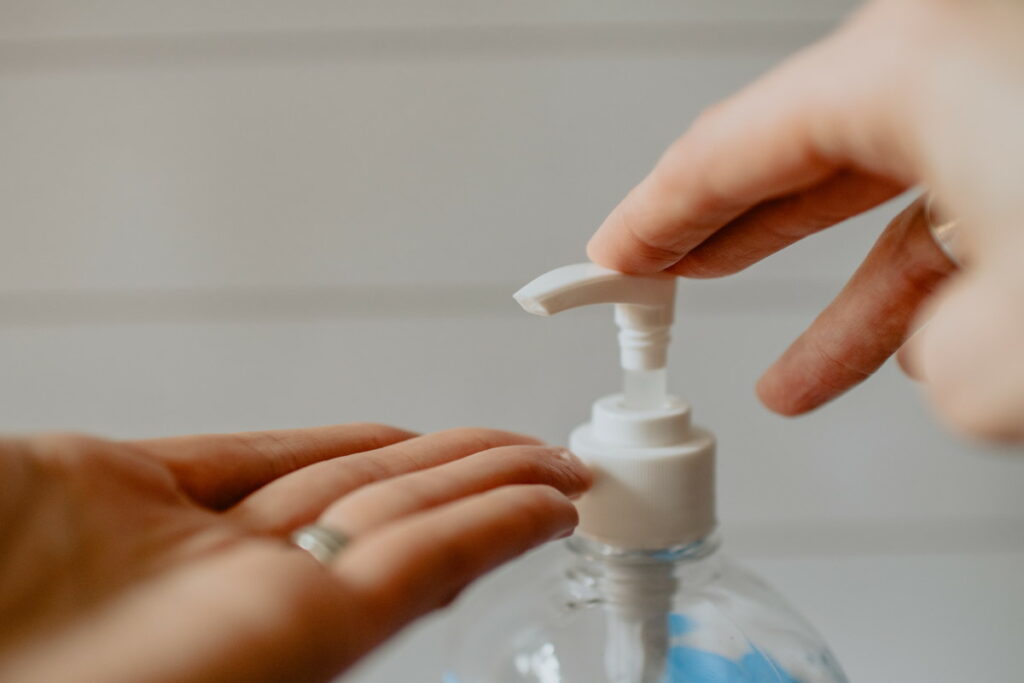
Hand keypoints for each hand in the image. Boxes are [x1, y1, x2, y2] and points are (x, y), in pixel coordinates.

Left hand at [0, 425, 590, 681]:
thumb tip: (264, 452)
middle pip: (380, 500)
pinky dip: (491, 533)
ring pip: (415, 530)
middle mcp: (232, 575)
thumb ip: (177, 466)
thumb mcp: (68, 478)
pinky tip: (538, 507)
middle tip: (540, 450)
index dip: (396, 452)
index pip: (314, 475)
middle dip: (470, 469)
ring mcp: (270, 606)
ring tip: (560, 470)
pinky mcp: (297, 640)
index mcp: (169, 530)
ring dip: (496, 492)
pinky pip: (417, 572)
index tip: (448, 438)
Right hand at [587, 0, 1023, 439]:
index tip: (607, 262)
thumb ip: (951, 366)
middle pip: (791, 156)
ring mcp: (1001, 77)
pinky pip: (960, 193)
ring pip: (885, 190)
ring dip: (838, 298)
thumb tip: (947, 363)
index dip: (650, 220)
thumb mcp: (1017, 338)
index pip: (722, 151)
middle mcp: (949, 48)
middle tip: (661, 282)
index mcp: (908, 64)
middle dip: (723, 240)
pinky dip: (927, 274)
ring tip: (788, 382)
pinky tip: (911, 346)